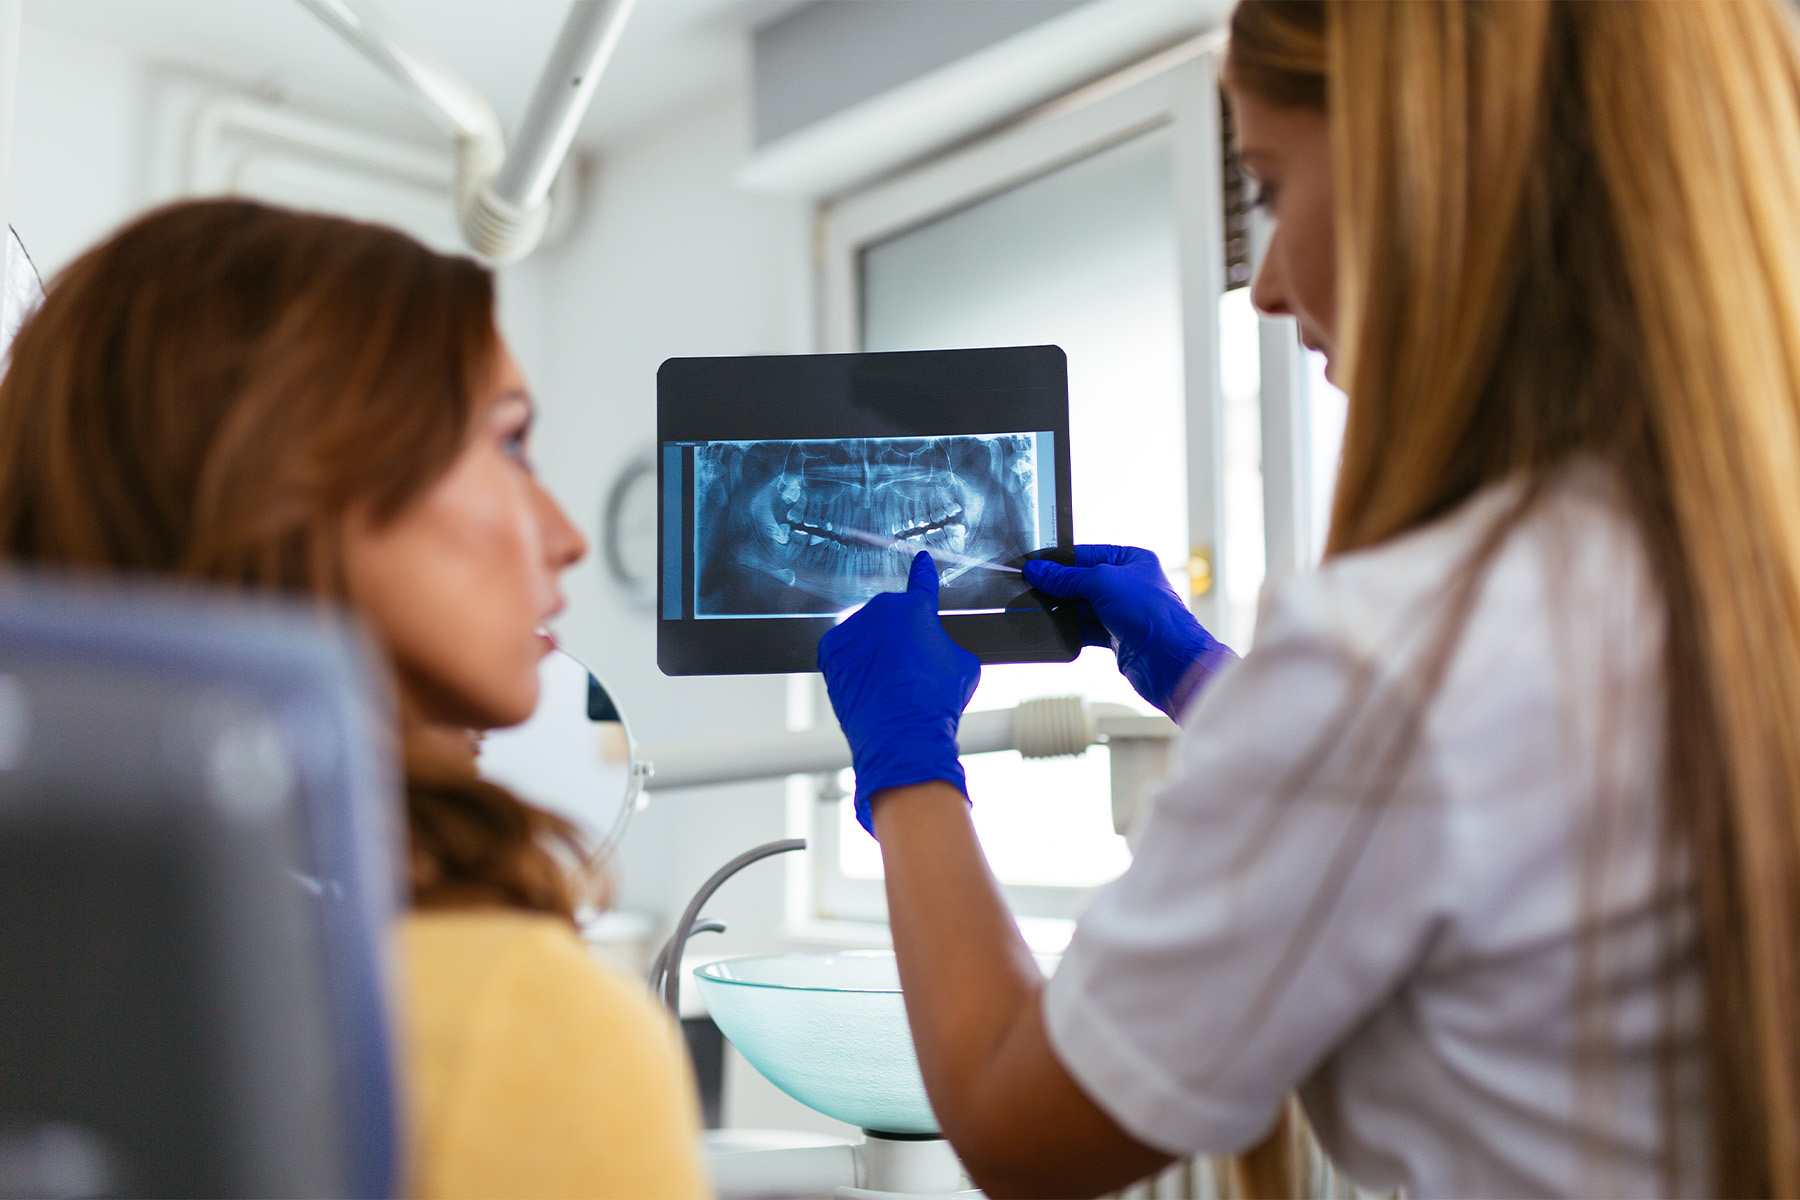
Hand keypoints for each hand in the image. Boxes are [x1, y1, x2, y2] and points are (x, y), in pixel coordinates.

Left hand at [818, 552, 981, 835]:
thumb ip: (946, 644)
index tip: (920, 559)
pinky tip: (868, 686)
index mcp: (917, 608)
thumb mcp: (964, 666)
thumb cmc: (936, 702)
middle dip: (898, 638)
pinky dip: (852, 666)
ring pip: (865, 635)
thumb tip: (938, 648)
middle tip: (909, 671)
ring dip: (874, 652)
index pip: (922, 581)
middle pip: (890, 618)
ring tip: (889, 685)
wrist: (902, 733)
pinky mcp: (829, 651)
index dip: (923, 571)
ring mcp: (852, 628)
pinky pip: (843, 652)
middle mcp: (881, 610)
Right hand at [1023, 545, 1234, 718]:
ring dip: (1064, 611)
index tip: (1036, 565)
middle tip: (1032, 588)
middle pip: (1083, 581)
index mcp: (1132, 561)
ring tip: (1039, 610)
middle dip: (1059, 587)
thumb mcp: (1102, 582)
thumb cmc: (1152, 613)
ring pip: (1083, 608)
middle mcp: (1129, 585)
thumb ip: (1067, 577)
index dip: (1061, 560)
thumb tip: (1040, 571)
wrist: (1169, 660)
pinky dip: (1071, 631)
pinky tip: (1055, 630)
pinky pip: (1086, 630)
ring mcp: (1122, 612)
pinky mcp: (1116, 637)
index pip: (1088, 554)